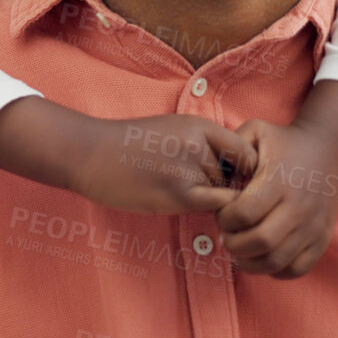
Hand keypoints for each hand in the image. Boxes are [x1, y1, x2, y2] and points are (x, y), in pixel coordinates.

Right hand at [68, 112, 256, 215]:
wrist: (90, 153)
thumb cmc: (129, 145)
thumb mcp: (171, 130)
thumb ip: (203, 144)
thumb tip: (235, 171)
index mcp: (199, 125)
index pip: (247, 152)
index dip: (245, 170)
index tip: (231, 180)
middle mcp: (200, 144)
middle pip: (235, 177)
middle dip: (222, 187)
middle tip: (196, 189)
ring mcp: (190, 169)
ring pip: (223, 195)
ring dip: (209, 201)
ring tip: (177, 193)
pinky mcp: (178, 194)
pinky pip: (213, 208)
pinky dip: (209, 213)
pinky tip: (183, 205)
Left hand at [211, 118, 337, 277]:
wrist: (330, 149)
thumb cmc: (285, 142)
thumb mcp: (257, 131)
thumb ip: (231, 146)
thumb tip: (214, 172)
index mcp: (279, 181)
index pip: (245, 213)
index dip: (225, 219)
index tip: (221, 214)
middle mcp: (299, 206)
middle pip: (261, 241)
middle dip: (234, 245)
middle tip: (226, 237)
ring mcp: (313, 226)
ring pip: (277, 261)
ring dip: (250, 263)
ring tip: (239, 251)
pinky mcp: (322, 239)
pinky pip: (297, 269)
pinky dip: (275, 271)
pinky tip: (262, 257)